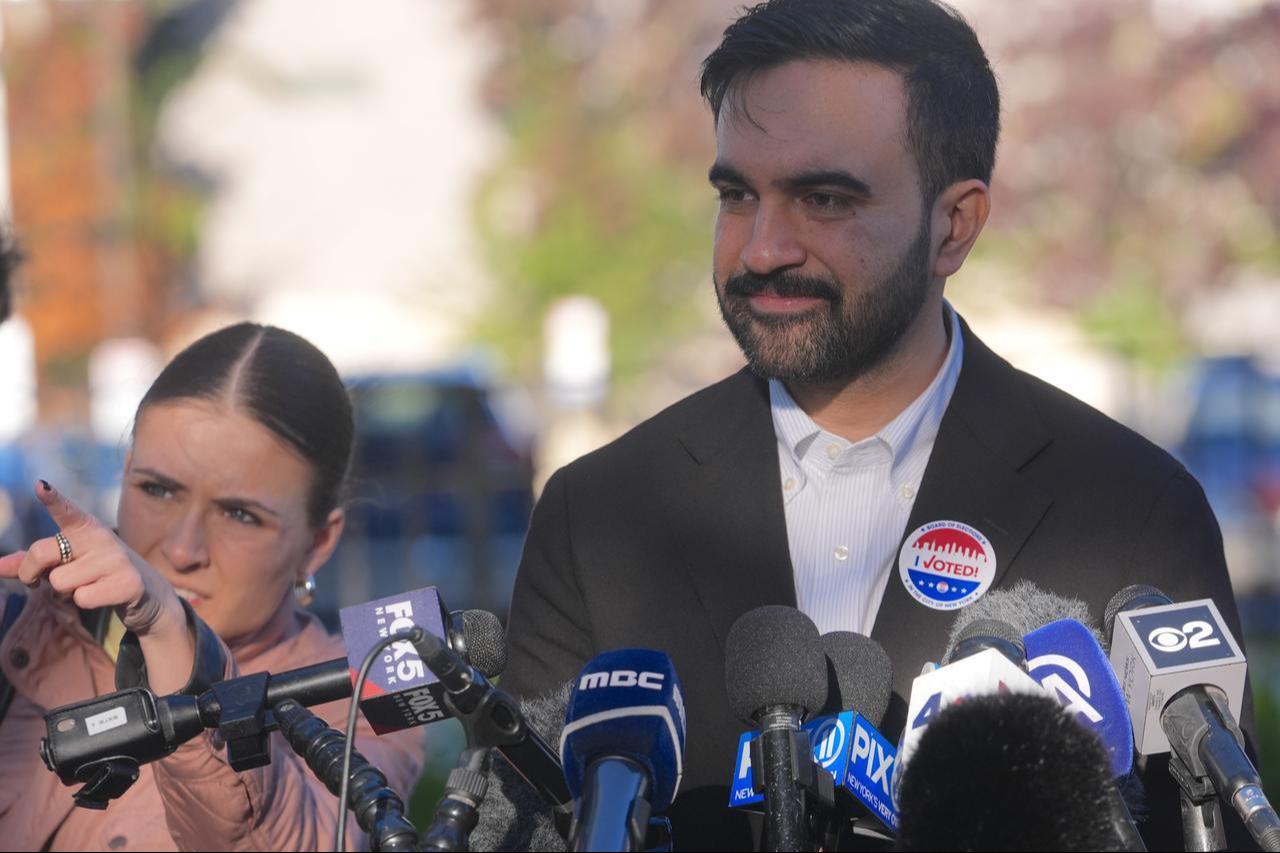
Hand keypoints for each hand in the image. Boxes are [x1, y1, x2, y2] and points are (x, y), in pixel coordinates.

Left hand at [0, 480, 189, 643]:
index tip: (41, 486)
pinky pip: (82, 598)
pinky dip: (86, 601)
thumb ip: (30, 563)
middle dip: (32, 573)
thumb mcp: (64, 562)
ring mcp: (115, 558)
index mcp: (83, 527)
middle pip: (41, 553)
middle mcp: (100, 537)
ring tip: (88, 585)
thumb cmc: (94, 572)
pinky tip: (103, 594)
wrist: (145, 591)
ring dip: (66, 592)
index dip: (52, 498)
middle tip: (41, 581)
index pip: (65, 510)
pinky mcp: (126, 582)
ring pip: (60, 582)